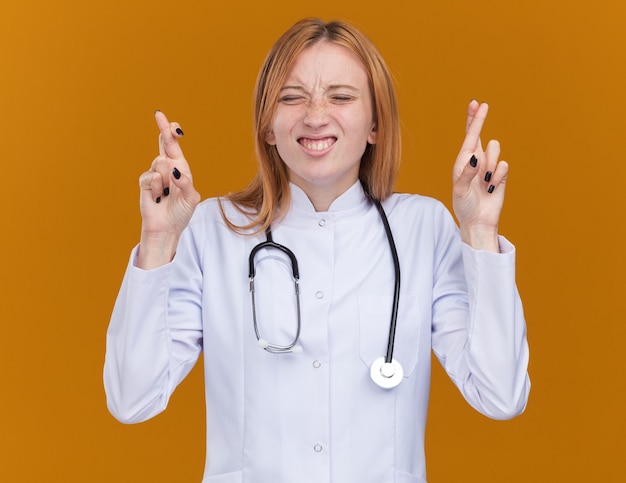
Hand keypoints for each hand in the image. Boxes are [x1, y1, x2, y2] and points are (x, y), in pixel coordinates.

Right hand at [137, 111, 200, 267]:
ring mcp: (155, 173)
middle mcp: (167, 167)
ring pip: (160, 162)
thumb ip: (186, 183)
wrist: (167, 228)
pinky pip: (152, 177)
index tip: (170, 122)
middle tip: (159, 114)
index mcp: (180, 168)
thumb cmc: (181, 212)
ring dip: (167, 179)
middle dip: (164, 128)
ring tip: (166, 193)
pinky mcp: (145, 182)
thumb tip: (175, 172)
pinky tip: (158, 197)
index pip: (174, 146)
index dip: (171, 132)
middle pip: (164, 143)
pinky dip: (157, 188)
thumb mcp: (191, 198)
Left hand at [452, 101, 507, 250]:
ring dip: (490, 164)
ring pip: (495, 149)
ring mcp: (488, 167)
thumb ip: (467, 173)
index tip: (476, 104)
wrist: (479, 221)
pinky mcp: (500, 175)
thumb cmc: (465, 206)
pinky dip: (497, 177)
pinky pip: (504, 165)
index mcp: (463, 161)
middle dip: (479, 120)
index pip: (468, 137)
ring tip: (484, 182)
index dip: (473, 120)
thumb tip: (475, 156)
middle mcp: (476, 160)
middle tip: (482, 105)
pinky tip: (492, 188)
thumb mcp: (460, 190)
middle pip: (480, 134)